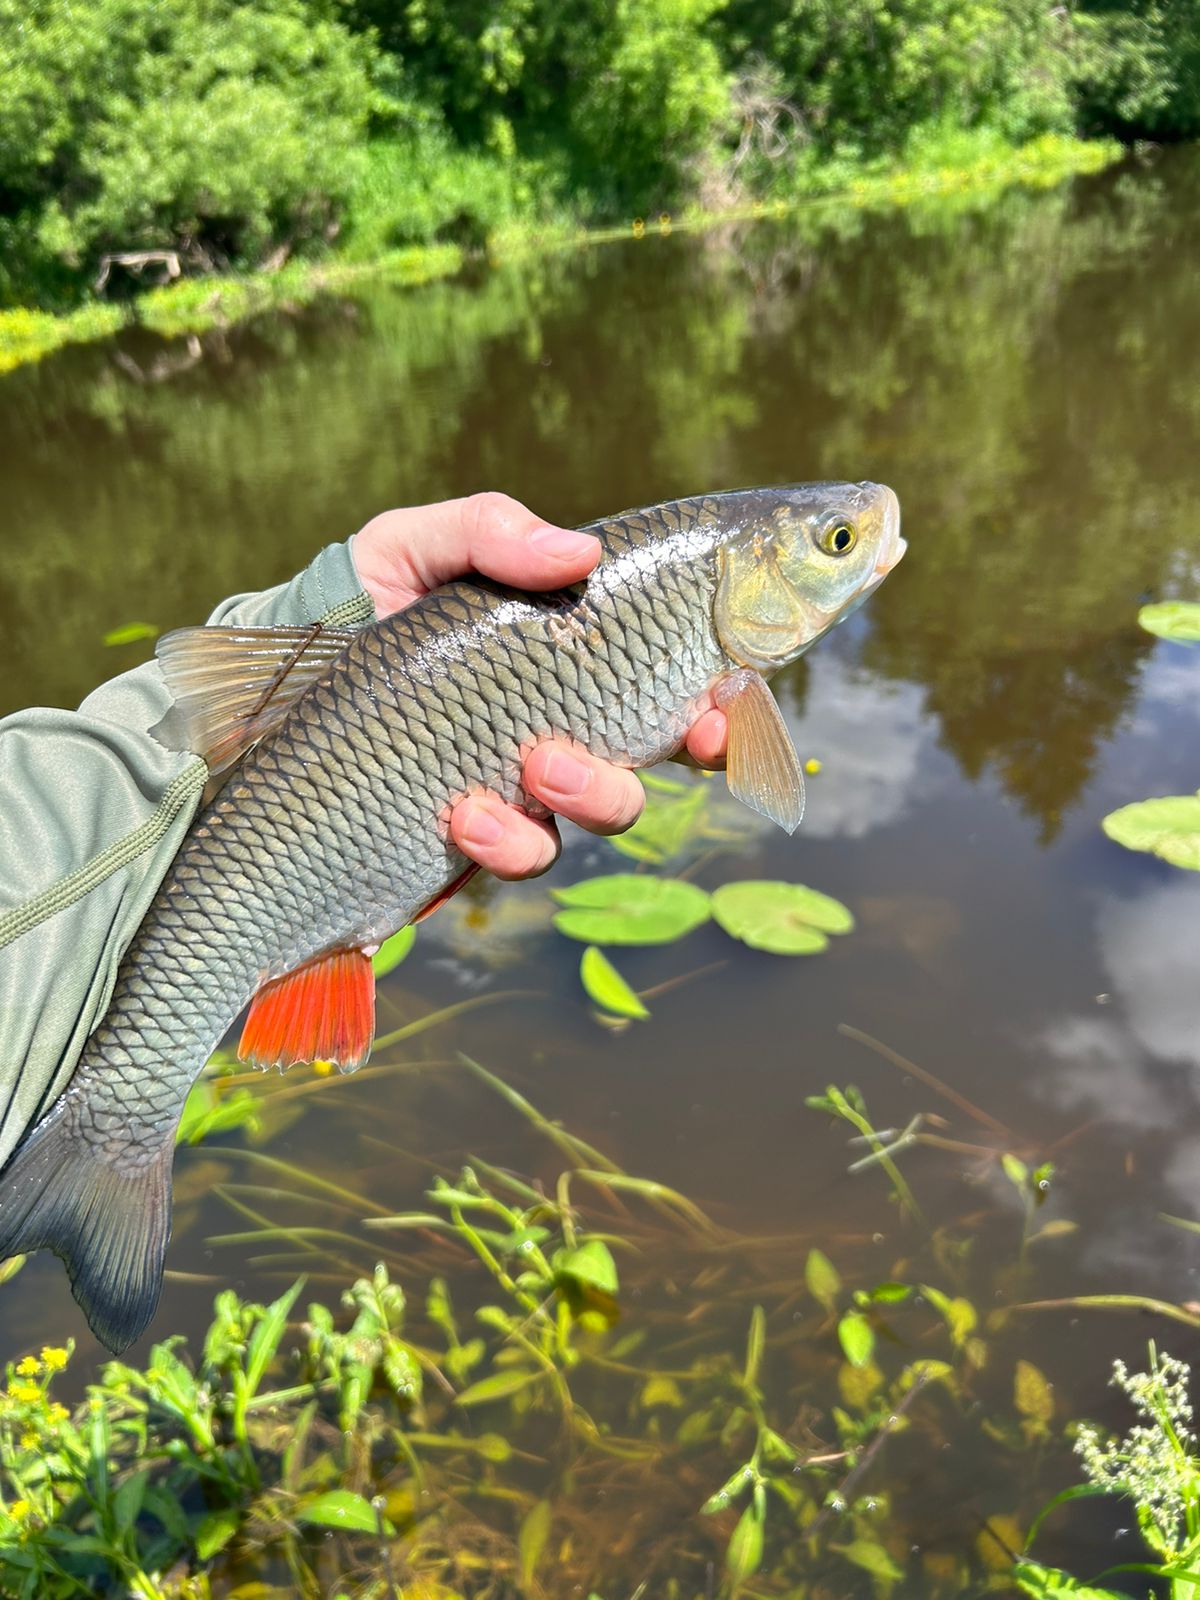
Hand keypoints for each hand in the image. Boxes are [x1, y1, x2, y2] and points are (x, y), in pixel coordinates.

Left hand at [352, 493, 727, 878]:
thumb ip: (487, 531)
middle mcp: (555, 718)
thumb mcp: (405, 546)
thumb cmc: (343, 612)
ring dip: (596, 790)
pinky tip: (463, 814)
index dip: (717, 686)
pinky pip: (529, 854)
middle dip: (688, 745)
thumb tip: (579, 554)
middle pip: (663, 744)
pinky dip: (510, 837)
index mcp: (557, 650)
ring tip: (537, 763)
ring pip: (609, 806)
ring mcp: (521, 785)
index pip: (664, 666)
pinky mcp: (477, 842)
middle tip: (681, 734)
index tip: (727, 695)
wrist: (259, 705)